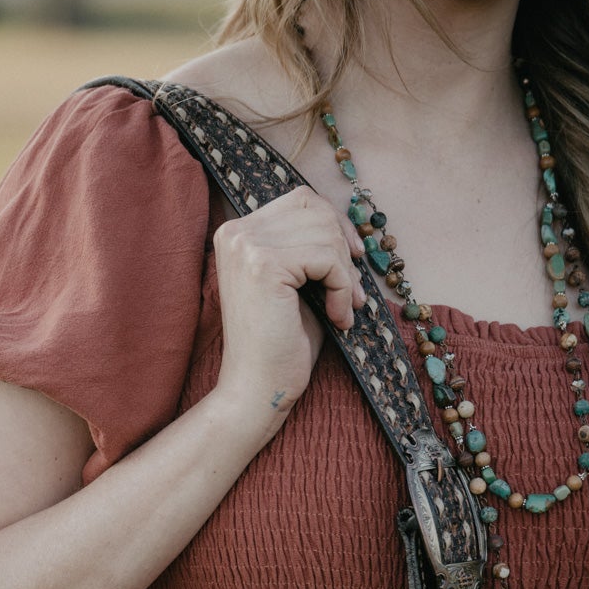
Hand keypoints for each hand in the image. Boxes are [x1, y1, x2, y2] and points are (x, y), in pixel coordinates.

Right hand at [211, 186, 365, 436]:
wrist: (257, 389)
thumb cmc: (281, 343)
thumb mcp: (297, 282)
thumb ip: (310, 246)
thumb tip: (350, 224)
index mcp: (237, 232)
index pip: (300, 199)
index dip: (334, 224)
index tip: (353, 258)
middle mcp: (235, 232)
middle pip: (314, 208)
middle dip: (343, 248)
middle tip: (354, 291)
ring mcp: (246, 246)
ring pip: (323, 232)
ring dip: (345, 273)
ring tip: (345, 309)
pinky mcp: (264, 265)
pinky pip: (326, 259)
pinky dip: (343, 289)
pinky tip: (338, 319)